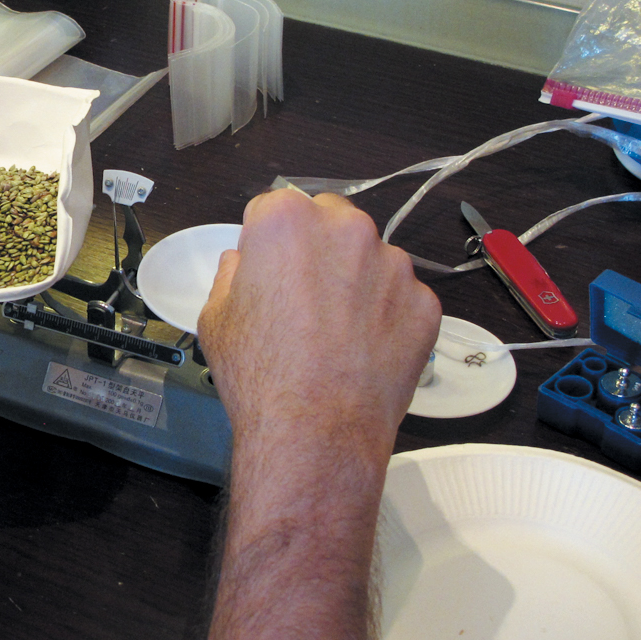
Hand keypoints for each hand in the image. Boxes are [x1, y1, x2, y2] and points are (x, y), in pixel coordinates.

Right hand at [198, 188, 439, 457]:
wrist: (316, 432)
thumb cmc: (259, 372)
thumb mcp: (215, 315)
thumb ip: (232, 274)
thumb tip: (246, 264)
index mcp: (287, 220)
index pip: (273, 207)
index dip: (265, 242)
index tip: (265, 273)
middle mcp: (347, 228)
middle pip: (328, 220)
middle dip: (315, 248)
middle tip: (301, 298)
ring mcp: (394, 265)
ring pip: (369, 257)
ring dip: (354, 279)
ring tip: (335, 331)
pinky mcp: (425, 303)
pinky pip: (399, 296)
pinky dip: (385, 314)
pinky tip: (362, 349)